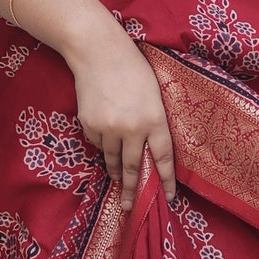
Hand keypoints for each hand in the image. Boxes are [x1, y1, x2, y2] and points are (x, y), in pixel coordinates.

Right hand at [68, 30, 176, 211]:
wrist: (98, 52)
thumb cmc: (133, 69)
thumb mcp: (153, 96)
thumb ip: (153, 123)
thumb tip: (149, 152)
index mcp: (154, 119)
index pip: (163, 158)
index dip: (166, 181)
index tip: (168, 198)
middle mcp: (132, 128)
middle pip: (134, 168)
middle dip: (134, 190)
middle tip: (132, 206)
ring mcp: (108, 128)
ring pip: (112, 160)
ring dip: (115, 172)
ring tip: (118, 182)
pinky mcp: (90, 125)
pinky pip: (97, 144)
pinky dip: (102, 145)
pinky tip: (104, 135)